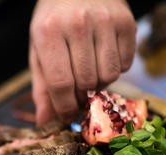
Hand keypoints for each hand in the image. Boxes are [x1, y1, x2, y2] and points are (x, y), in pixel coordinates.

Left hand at [29, 0, 136, 124]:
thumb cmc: (53, 21)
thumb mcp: (38, 51)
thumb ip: (42, 88)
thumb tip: (46, 123)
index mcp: (49, 32)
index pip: (61, 84)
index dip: (64, 107)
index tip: (66, 114)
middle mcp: (78, 24)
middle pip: (86, 82)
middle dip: (81, 96)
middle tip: (77, 91)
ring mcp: (105, 20)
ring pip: (109, 76)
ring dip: (99, 84)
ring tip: (89, 72)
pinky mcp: (127, 21)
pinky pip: (126, 64)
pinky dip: (115, 69)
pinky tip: (103, 57)